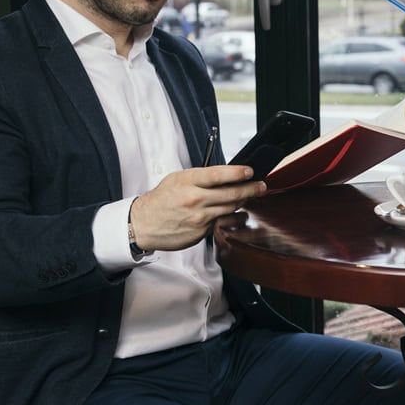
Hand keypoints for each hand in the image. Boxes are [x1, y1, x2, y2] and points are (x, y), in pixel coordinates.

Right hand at [129, 165, 265, 250]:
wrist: (144, 224)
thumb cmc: (161, 200)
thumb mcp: (177, 179)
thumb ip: (199, 177)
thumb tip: (223, 175)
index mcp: (188, 181)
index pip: (219, 174)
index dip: (238, 172)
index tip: (249, 172)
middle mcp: (195, 199)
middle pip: (231, 193)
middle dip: (251, 189)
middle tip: (260, 186)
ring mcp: (200, 217)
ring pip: (231, 208)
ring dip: (243, 202)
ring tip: (250, 197)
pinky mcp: (202, 232)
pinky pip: (222, 223)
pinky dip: (231, 217)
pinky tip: (236, 214)